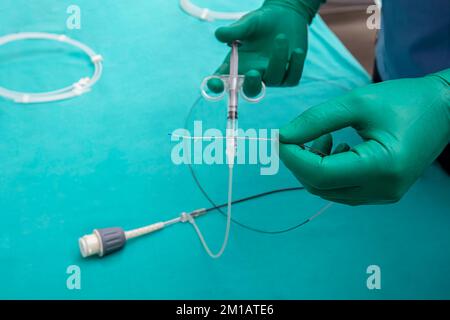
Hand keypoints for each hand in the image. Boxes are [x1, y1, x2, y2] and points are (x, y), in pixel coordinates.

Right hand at [208, 0, 322, 96]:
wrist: (286, 16)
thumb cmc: (262, 22)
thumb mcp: (247, 23)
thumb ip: (234, 31)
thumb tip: (219, 35)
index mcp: (237, 65)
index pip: (223, 80)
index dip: (217, 86)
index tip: (215, 84)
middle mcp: (253, 74)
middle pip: (250, 91)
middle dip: (251, 85)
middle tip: (253, 73)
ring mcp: (272, 78)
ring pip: (274, 79)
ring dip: (278, 58)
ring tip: (281, 37)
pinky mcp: (289, 76)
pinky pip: (292, 78)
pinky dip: (296, 64)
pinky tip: (297, 50)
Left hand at [279, 69, 449, 204]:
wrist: (443, 110)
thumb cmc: (404, 100)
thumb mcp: (357, 103)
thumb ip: (316, 120)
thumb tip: (283, 136)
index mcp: (381, 167)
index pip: (320, 174)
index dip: (293, 157)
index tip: (279, 138)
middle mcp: (382, 189)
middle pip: (320, 186)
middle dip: (300, 162)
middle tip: (297, 136)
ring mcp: (383, 195)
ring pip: (329, 191)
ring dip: (314, 167)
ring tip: (324, 138)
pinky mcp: (382, 192)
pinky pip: (342, 189)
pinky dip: (329, 172)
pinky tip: (337, 148)